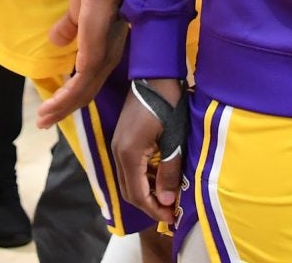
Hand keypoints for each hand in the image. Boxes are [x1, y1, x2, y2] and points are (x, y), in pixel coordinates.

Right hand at [36, 0, 126, 127]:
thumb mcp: (77, 14)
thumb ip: (69, 29)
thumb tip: (57, 41)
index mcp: (106, 49)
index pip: (90, 80)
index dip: (72, 95)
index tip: (54, 106)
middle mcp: (108, 59)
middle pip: (86, 93)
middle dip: (64, 109)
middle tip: (44, 121)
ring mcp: (102, 60)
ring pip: (82, 95)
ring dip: (60, 109)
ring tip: (42, 119)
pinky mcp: (95, 59)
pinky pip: (78, 87)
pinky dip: (63, 100)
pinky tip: (50, 108)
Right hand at [113, 80, 183, 222]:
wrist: (156, 73)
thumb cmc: (168, 102)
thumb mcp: (174, 138)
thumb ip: (170, 170)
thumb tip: (168, 201)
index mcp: (128, 154)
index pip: (138, 194)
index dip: (154, 209)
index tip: (172, 218)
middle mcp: (117, 152)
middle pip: (130, 190)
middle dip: (150, 204)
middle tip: (171, 211)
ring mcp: (118, 144)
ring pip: (129, 179)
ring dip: (147, 190)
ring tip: (169, 196)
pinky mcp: (123, 137)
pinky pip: (130, 166)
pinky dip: (144, 176)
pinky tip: (161, 176)